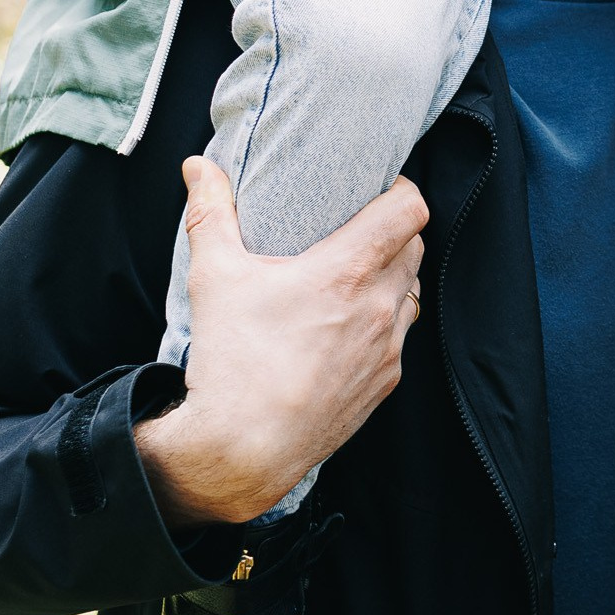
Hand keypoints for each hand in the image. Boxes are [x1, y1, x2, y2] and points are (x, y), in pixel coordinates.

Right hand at [136, 158, 427, 531]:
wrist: (244, 448)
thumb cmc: (232, 361)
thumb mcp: (214, 276)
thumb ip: (210, 213)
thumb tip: (199, 165)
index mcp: (347, 271)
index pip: (411, 211)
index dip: (401, 191)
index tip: (377, 189)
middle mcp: (379, 306)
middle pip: (415, 246)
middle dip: (393, 230)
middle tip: (358, 227)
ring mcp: (388, 347)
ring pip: (412, 291)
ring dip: (393, 276)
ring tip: (354, 274)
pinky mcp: (385, 381)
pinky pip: (400, 336)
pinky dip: (385, 321)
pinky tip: (349, 325)